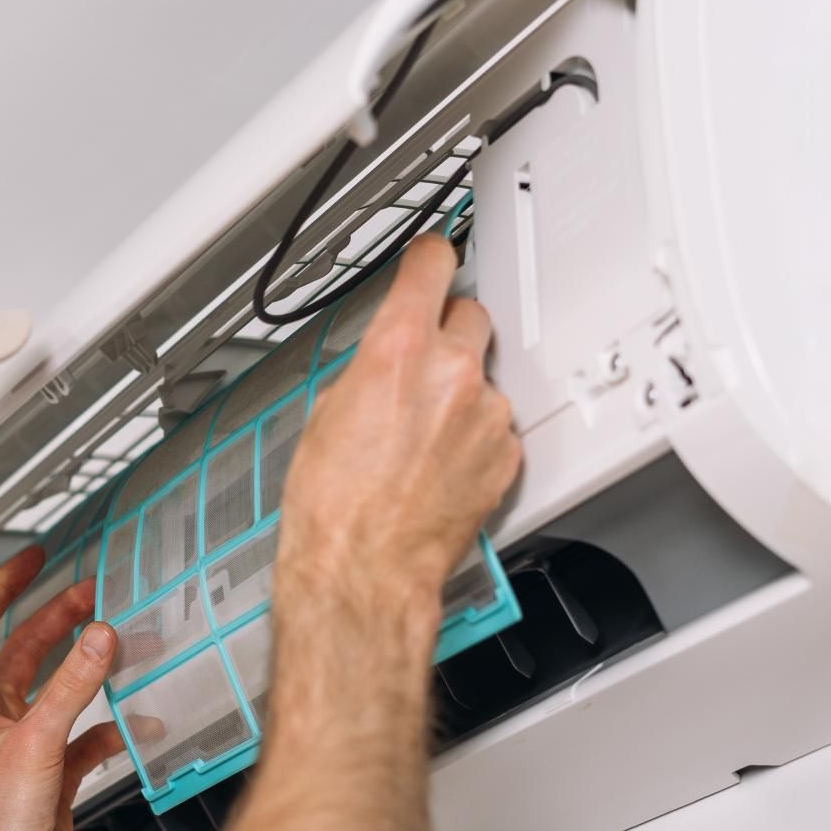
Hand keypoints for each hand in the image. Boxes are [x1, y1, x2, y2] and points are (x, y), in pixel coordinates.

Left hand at [0, 547, 125, 830]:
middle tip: (92, 592)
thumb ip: (71, 687)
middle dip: (58, 619)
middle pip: (25, 651)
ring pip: (59, 691)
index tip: (34, 559)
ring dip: (90, 668)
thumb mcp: (34, 743)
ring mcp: (23, 747)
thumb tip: (98, 638)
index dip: (4, 586)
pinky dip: (111, 726)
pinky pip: (86, 737)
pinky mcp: (51, 776)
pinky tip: (135, 722)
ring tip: (122, 643)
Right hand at [277, 234, 520, 636]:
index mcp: (396, 350)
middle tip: (418, 363)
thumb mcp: (326, 413)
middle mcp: (449, 372)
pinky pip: (495, 426)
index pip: (432, 266)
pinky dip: (474, 437)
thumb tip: (379, 363)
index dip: (430, 260)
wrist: (362, 570)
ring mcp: (484, 414)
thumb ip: (366, 369)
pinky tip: (440, 464)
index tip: (432, 260)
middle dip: (446, 332)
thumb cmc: (332, 507)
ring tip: (421, 436)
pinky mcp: (504, 455)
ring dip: (459, 393)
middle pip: (469, 315)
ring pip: (482, 377)